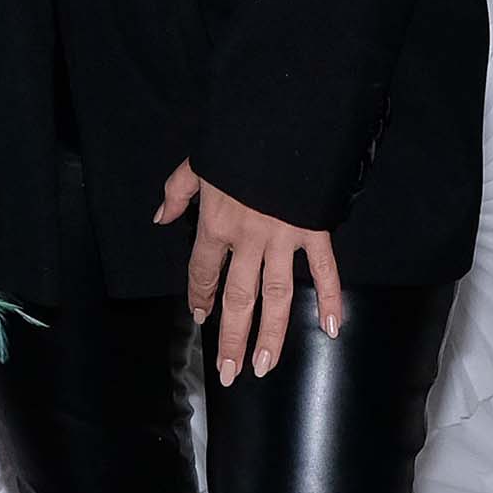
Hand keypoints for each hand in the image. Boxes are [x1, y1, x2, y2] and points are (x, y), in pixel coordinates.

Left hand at [154, 161, 342, 387]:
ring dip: (272, 334)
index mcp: (216, 224)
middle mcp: (247, 240)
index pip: (203, 272)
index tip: (202, 316)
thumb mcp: (197, 163)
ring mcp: (283, 238)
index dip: (201, 295)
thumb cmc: (236, 140)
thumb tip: (160, 217)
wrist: (282, 121)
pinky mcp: (313, 231)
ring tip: (264, 366)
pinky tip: (332, 328)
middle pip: (238, 297)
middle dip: (232, 337)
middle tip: (230, 372)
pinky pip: (323, 270)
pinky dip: (330, 298)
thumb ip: (177, 193)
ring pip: (276, 296)